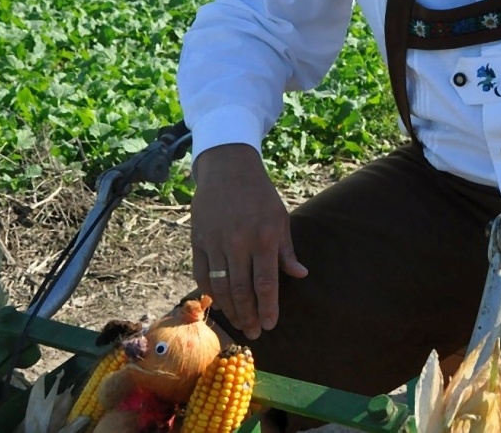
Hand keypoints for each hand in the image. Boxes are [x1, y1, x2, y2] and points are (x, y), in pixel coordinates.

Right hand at [190, 143, 307, 339]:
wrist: (228, 168)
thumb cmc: (260, 195)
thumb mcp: (280, 218)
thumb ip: (287, 251)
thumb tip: (301, 275)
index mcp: (264, 238)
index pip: (266, 283)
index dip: (268, 308)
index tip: (271, 325)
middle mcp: (239, 243)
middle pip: (242, 291)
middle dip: (249, 316)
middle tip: (254, 333)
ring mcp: (216, 242)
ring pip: (222, 286)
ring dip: (231, 309)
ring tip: (239, 323)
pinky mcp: (199, 240)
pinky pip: (202, 274)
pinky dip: (210, 292)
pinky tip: (220, 302)